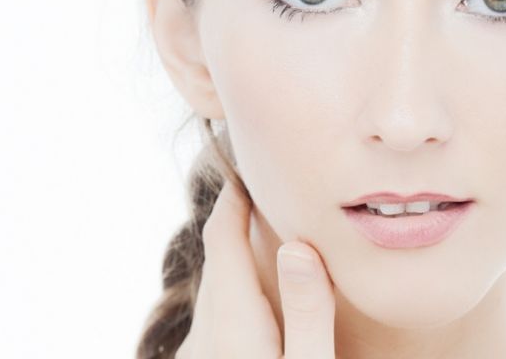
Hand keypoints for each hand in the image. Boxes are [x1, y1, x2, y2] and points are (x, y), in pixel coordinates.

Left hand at [175, 179, 336, 357]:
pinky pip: (214, 317)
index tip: (249, 166)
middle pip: (216, 260)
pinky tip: (255, 299)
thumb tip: (297, 247)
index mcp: (232, 325)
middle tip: (263, 192)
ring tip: (262, 235)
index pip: (221, 238)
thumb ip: (307, 312)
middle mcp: (205, 336)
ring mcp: (199, 355)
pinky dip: (232, 291)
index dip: (233, 197)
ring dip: (233, 257)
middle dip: (235, 221)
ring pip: (213, 290)